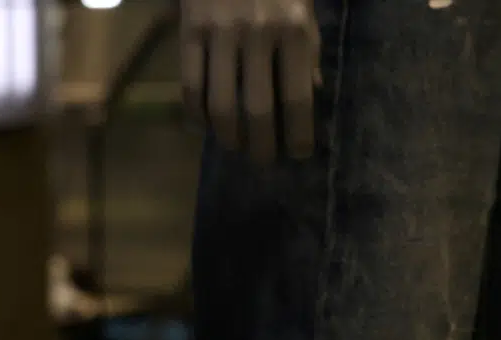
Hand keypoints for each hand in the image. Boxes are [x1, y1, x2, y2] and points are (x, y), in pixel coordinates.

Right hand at [179, 0, 320, 161]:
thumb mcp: (302, 6)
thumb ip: (307, 49)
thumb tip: (311, 95)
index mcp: (294, 29)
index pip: (298, 97)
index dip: (299, 133)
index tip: (299, 155)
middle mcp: (258, 35)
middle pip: (259, 109)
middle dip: (262, 145)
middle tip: (264, 162)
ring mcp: (220, 35)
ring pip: (220, 105)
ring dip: (228, 136)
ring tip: (235, 146)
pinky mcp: (189, 33)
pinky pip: (190, 87)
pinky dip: (196, 115)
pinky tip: (204, 126)